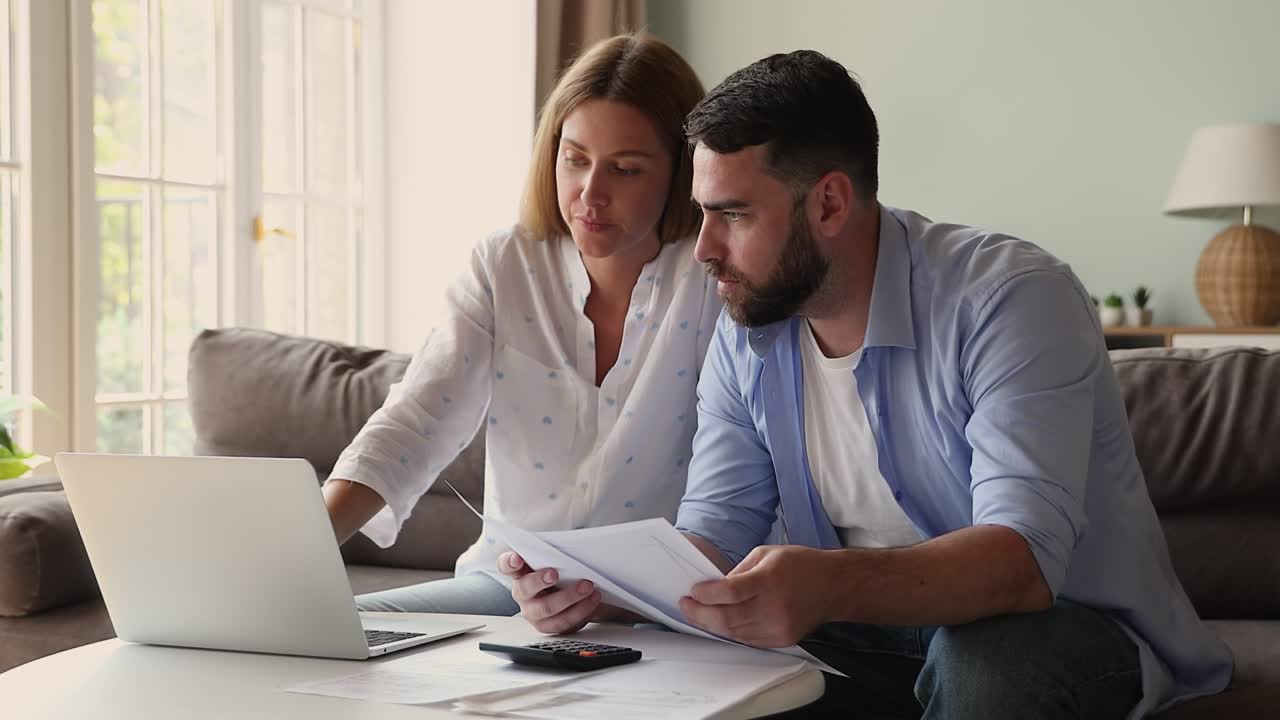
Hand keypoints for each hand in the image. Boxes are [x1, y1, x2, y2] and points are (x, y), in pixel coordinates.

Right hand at [498, 552, 602, 633]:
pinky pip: (564, 623)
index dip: (509, 562)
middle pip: (525, 589)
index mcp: (519, 574)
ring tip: (587, 587)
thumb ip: (551, 554)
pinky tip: (592, 600)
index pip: (506, 565)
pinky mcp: (549, 626)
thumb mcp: (552, 562)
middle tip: (554, 573)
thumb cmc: (558, 573)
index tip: (517, 558)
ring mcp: (534, 613)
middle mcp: (523, 595)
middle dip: (540, 581)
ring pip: (547, 609)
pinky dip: (581, 611)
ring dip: (569, 597)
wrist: (569, 594)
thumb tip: (569, 546)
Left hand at [678, 545, 833, 647]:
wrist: (834, 586)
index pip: (730, 593)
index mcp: (769, 581)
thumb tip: (715, 587)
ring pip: (734, 633)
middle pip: (727, 618)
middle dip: (700, 613)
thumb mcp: (766, 554)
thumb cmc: (801, 565)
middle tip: (686, 606)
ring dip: (712, 625)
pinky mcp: (782, 640)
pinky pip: (748, 640)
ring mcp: (778, 628)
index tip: (692, 591)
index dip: (706, 594)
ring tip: (698, 614)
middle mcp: (774, 608)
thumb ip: (739, 571)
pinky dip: (731, 632)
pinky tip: (721, 622)